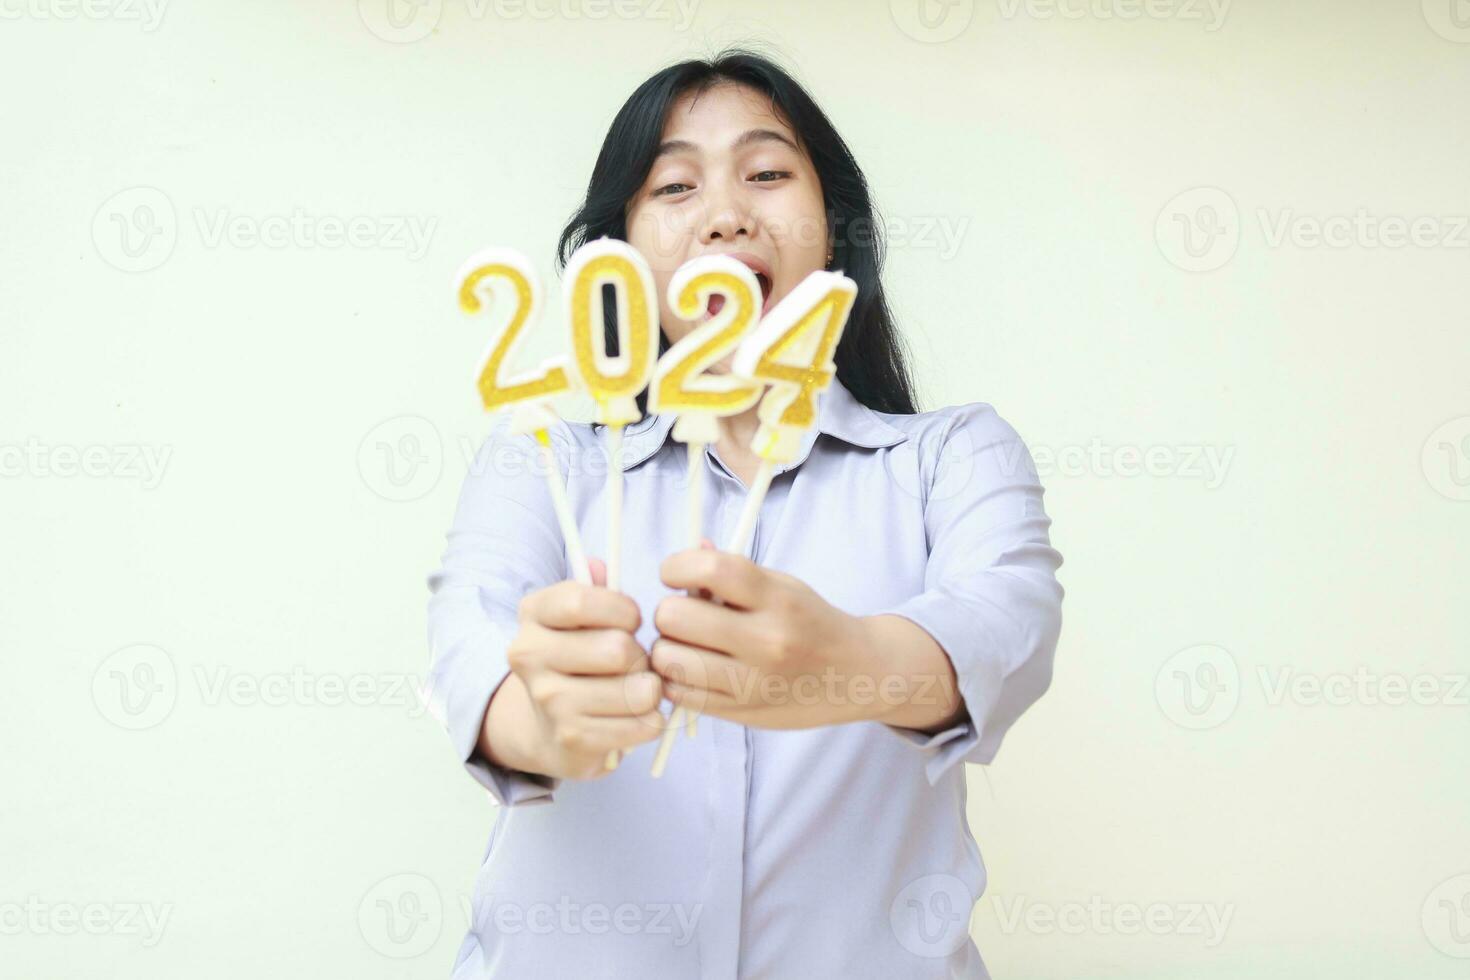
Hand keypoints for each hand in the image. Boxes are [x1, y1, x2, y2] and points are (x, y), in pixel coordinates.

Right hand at [480, 556, 663, 779]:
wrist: (548, 725)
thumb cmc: (579, 657)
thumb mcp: (581, 617)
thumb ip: (595, 587)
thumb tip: (599, 565)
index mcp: (533, 613)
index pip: (581, 601)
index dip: (622, 609)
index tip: (632, 620)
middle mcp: (530, 656)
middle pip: (617, 649)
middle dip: (641, 655)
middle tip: (634, 661)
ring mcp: (549, 701)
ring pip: (637, 690)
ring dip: (651, 689)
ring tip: (638, 688)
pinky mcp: (572, 738)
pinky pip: (642, 724)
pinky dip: (652, 719)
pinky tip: (636, 715)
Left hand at [649, 540, 898, 729]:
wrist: (856, 675)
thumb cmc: (811, 623)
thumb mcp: (782, 585)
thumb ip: (734, 570)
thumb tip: (693, 548)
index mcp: (776, 599)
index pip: (709, 569)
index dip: (676, 566)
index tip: (675, 574)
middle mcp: (766, 641)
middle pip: (675, 617)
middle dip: (668, 611)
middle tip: (683, 615)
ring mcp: (752, 682)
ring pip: (669, 659)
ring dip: (666, 648)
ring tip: (685, 643)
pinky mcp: (741, 712)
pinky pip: (679, 693)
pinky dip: (674, 678)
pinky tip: (692, 668)